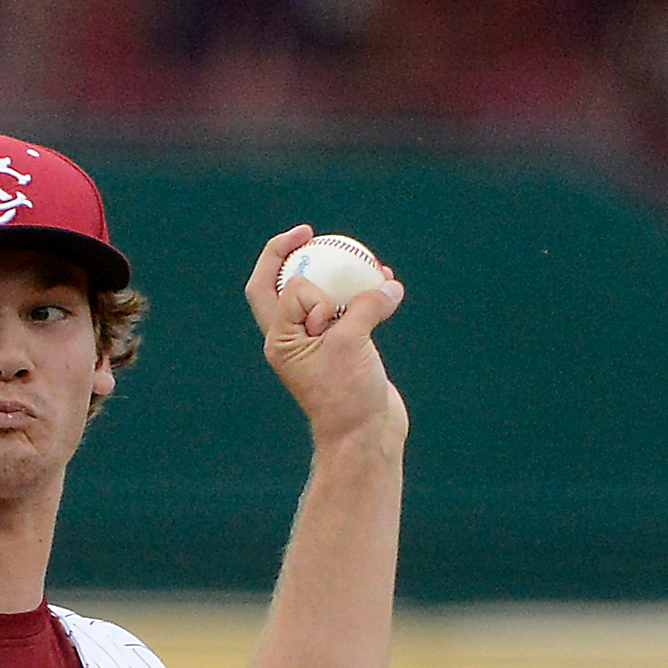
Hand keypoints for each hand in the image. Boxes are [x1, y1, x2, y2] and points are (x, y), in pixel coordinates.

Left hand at [244, 225, 408, 452]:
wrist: (365, 436)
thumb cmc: (348, 395)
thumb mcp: (352, 344)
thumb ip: (365, 307)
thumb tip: (388, 283)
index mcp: (280, 340)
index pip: (283, 292)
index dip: (308, 288)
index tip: (324, 290)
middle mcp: (293, 339)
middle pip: (280, 287)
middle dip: (289, 257)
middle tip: (309, 232)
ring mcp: (318, 343)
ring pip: (321, 296)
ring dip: (340, 275)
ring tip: (366, 258)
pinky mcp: (344, 348)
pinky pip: (350, 311)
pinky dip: (365, 294)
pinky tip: (387, 280)